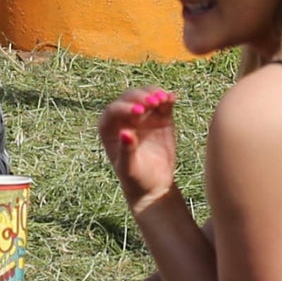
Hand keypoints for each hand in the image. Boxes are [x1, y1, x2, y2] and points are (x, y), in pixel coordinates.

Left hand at [99, 89, 182, 208]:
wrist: (154, 186)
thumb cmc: (135, 179)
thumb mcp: (129, 168)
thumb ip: (127, 150)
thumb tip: (125, 132)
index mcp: (109, 128)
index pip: (114, 111)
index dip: (125, 108)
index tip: (139, 112)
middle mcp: (124, 117)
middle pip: (130, 98)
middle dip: (141, 97)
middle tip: (153, 102)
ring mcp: (144, 115)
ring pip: (147, 95)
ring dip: (154, 93)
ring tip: (163, 99)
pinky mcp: (161, 117)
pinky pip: (163, 103)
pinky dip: (168, 98)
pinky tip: (172, 98)